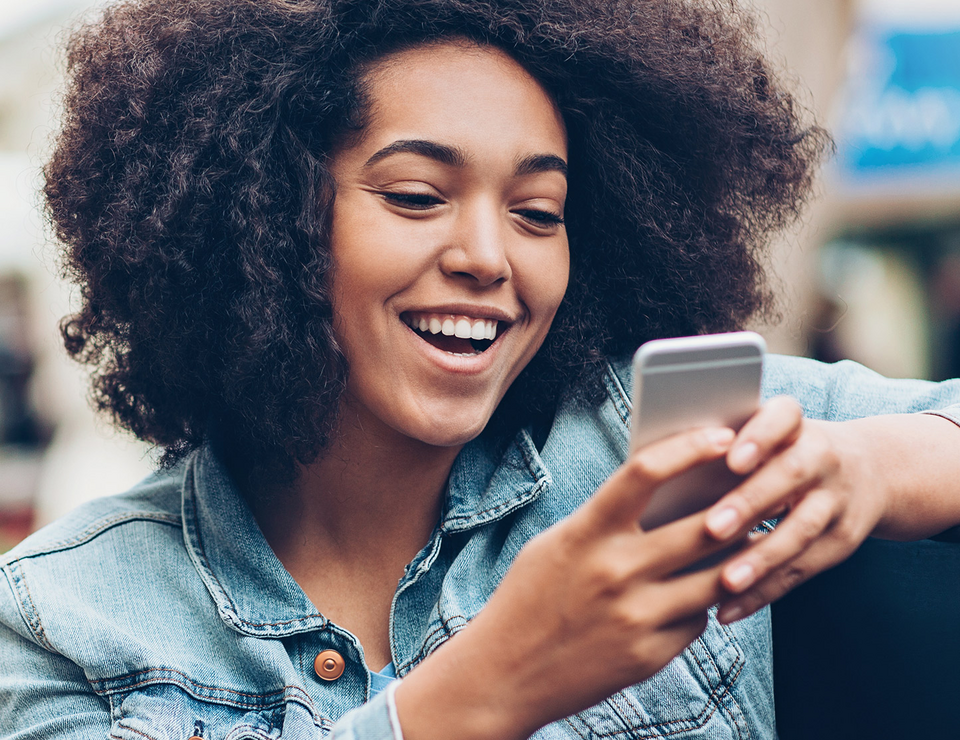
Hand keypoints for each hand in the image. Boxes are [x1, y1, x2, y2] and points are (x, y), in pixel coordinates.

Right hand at [396, 426, 740, 739]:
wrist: (503, 674)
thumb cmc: (531, 596)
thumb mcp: (559, 544)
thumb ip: (607, 520)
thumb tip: (668, 493)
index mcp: (586, 532)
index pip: (645, 472)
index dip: (690, 448)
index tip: (723, 436)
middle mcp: (614, 571)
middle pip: (704, 527)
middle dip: (743, 508)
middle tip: (766, 493)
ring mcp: (635, 616)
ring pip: (717, 578)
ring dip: (740, 559)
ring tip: (757, 541)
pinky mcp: (649, 656)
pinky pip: (697, 620)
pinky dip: (702, 604)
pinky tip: (701, 595)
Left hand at [703, 397, 957, 623]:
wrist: (870, 469)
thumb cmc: (781, 449)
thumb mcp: (765, 433)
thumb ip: (720, 444)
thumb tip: (654, 463)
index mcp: (795, 423)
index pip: (784, 417)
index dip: (760, 436)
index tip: (732, 459)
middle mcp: (822, 456)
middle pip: (790, 475)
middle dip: (751, 502)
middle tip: (713, 527)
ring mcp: (837, 500)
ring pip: (799, 530)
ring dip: (760, 558)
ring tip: (724, 581)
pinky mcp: (841, 541)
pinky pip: (800, 570)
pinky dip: (762, 592)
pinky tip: (727, 609)